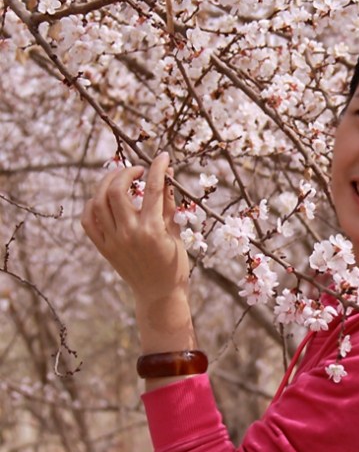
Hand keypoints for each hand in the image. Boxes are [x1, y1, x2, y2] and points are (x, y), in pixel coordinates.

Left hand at [81, 151, 189, 307]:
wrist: (158, 294)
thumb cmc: (174, 264)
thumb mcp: (176, 233)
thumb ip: (169, 204)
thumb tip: (167, 176)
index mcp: (152, 230)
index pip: (153, 189)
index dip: (158, 168)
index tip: (163, 157)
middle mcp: (129, 234)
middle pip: (116, 190)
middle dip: (126, 173)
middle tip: (138, 171)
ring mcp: (113, 241)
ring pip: (98, 202)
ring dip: (108, 184)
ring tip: (121, 180)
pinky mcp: (103, 248)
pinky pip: (88, 220)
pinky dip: (93, 204)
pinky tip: (105, 199)